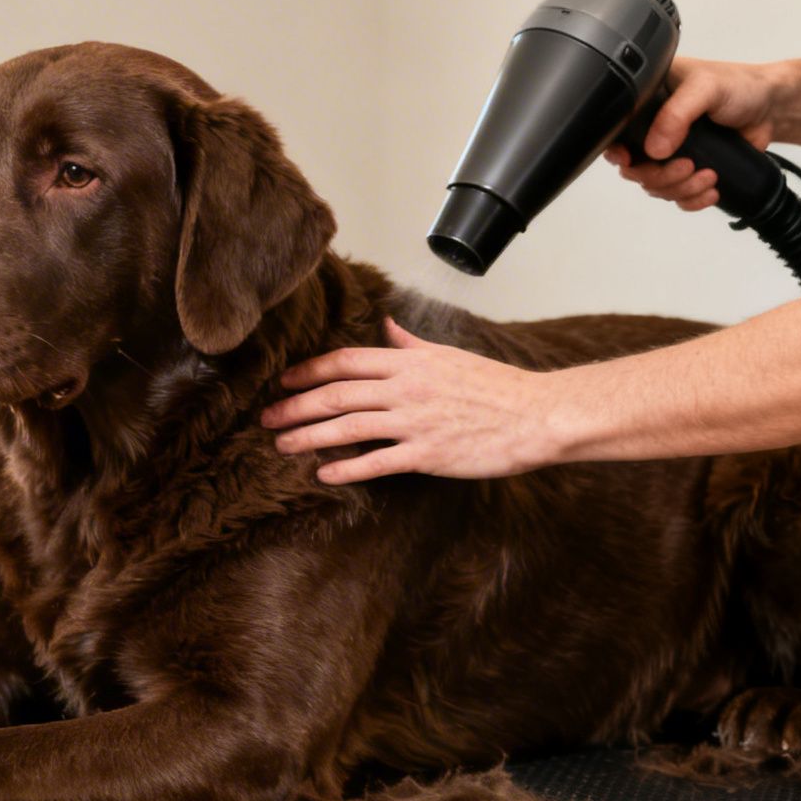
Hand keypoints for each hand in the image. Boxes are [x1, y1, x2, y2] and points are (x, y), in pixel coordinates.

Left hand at [263, 320, 565, 483]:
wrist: (536, 415)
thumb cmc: (495, 386)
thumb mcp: (449, 355)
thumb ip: (411, 344)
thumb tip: (387, 326)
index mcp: (410, 361)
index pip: (346, 360)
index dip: (309, 371)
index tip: (284, 382)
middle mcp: (407, 388)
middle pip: (336, 394)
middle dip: (295, 406)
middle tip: (265, 418)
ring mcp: (416, 421)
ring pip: (348, 426)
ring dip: (308, 436)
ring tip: (281, 445)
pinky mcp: (428, 453)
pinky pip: (378, 461)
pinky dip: (347, 468)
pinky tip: (323, 474)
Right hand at [602, 56, 785, 211]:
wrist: (772, 107)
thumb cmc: (740, 86)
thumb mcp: (705, 88)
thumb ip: (677, 113)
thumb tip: (654, 149)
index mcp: (648, 100)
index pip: (618, 133)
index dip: (619, 152)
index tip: (631, 161)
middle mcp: (654, 127)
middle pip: (636, 168)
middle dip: (660, 176)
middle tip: (687, 166)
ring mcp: (672, 151)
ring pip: (656, 186)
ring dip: (680, 189)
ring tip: (708, 176)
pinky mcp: (690, 170)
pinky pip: (677, 196)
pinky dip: (691, 199)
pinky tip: (709, 190)